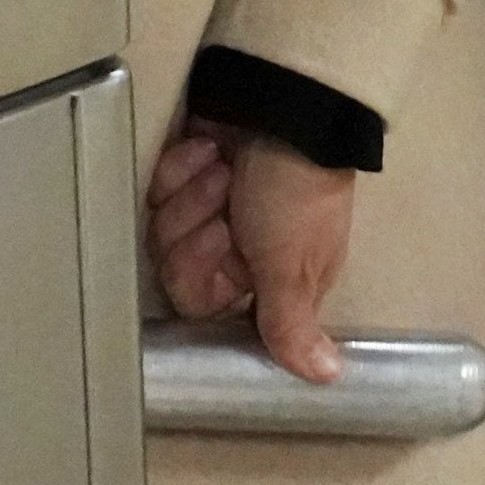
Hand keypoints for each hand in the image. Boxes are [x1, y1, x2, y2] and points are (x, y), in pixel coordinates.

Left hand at [149, 122, 355, 379]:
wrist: (281, 105)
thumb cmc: (295, 191)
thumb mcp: (294, 264)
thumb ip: (293, 326)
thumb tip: (329, 379)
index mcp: (263, 277)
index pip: (200, 304)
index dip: (200, 275)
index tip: (224, 244)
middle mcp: (231, 247)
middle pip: (173, 265)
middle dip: (196, 227)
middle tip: (227, 205)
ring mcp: (204, 205)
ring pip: (160, 225)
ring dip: (193, 191)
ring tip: (224, 169)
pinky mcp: (184, 169)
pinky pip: (156, 184)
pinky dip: (181, 164)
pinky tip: (208, 149)